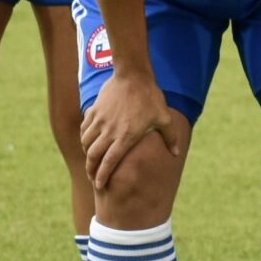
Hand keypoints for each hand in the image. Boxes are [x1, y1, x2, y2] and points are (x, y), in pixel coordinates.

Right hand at [81, 73, 184, 187]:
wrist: (133, 75)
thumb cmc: (150, 97)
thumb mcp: (164, 118)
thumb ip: (170, 137)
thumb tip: (176, 154)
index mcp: (126, 136)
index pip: (110, 162)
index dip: (102, 175)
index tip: (99, 185)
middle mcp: (109, 131)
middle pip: (93, 156)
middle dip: (91, 170)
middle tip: (92, 177)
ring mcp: (100, 121)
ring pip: (86, 143)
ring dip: (87, 154)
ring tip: (90, 161)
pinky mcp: (94, 111)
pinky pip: (84, 129)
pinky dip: (84, 138)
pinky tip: (88, 141)